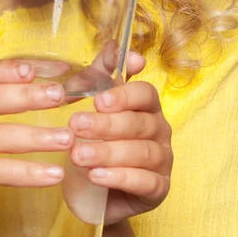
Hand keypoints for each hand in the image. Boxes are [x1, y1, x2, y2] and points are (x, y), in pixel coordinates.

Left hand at [68, 52, 172, 224]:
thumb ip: (99, 75)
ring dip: (108, 152)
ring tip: (77, 155)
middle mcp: (159, 130)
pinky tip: (96, 176)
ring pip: (141, 151)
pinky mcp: (158, 190)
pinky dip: (119, 177)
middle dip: (105, 124)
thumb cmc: (95, 143)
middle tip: (75, 126)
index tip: (100, 99)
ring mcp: (162, 160)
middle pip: (138, 122)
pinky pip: (145, 181)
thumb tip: (112, 43)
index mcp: (145, 106)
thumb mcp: (90, 106)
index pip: (144, 93)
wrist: (94, 193)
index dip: (124, 94)